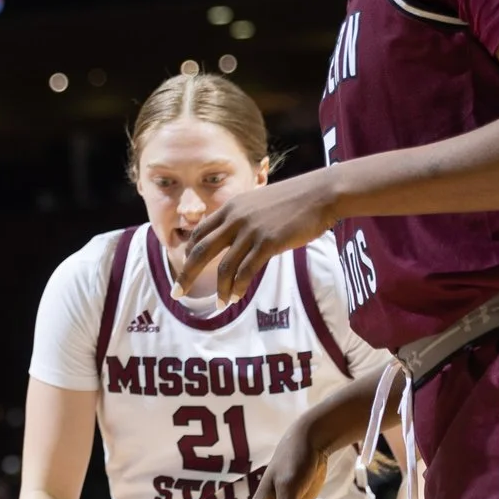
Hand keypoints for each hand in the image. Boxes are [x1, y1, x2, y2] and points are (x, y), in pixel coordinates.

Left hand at [182, 171, 338, 300]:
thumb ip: (242, 218)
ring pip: (224, 267)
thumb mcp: (259, 203)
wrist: (322, 193)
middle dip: (186, 275)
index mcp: (230, 208)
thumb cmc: (294, 200)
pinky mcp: (268, 242)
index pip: (199, 233)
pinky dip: (238, 288)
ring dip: (220, 290)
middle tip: (177, 293)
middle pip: (200, 251)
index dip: (189, 253)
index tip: (186, 267)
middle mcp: (235, 218)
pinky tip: (236, 297)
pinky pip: (246, 271)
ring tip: (219, 305)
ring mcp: (251, 231)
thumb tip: (233, 237)